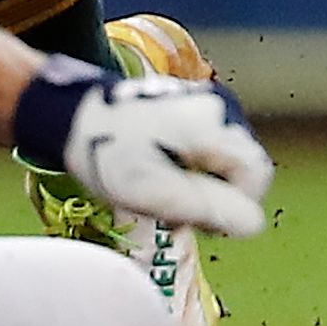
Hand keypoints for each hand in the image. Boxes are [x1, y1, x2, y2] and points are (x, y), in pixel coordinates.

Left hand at [14, 59, 275, 241]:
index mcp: (215, 124)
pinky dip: (188, 167)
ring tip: (160, 197)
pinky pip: (204, 145)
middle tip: (174, 213)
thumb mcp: (159, 193)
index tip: (200, 222)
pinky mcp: (184, 106)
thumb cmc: (111, 154)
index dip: (236, 207)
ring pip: (222, 159)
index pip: (256, 176)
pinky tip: (157, 176)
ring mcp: (201, 102)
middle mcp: (217, 106)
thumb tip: (253, 223)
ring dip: (200, 185)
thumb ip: (212, 210)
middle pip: (240, 167)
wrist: (70, 115)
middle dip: (215, 197)